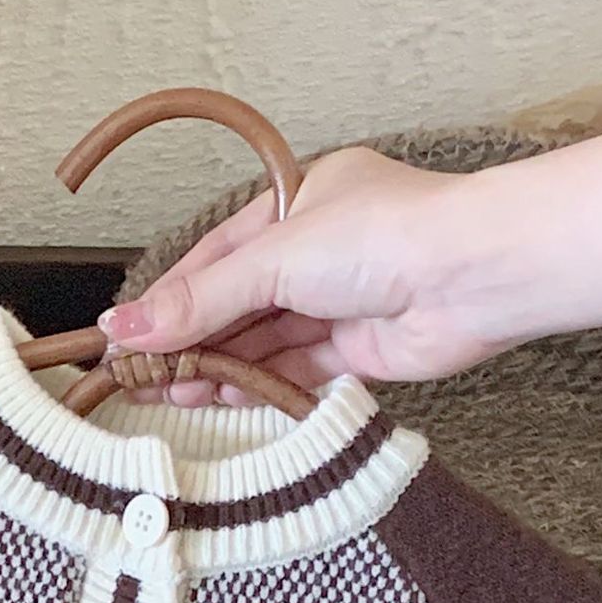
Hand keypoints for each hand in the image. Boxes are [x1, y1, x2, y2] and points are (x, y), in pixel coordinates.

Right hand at [99, 147, 515, 404]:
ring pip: (260, 340)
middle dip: (187, 340)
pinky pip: (292, 369)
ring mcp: (338, 302)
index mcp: (296, 204)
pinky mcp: (358, 348)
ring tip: (169, 393)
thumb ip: (200, 301)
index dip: (169, 299)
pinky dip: (254, 384)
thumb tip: (127, 326)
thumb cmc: (389, 236)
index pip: (215, 258)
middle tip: (139, 375)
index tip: (126, 335)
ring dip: (214, 367)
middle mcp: (317, 252)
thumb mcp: (274, 259)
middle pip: (234, 303)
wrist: (475, 277)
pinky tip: (217, 397)